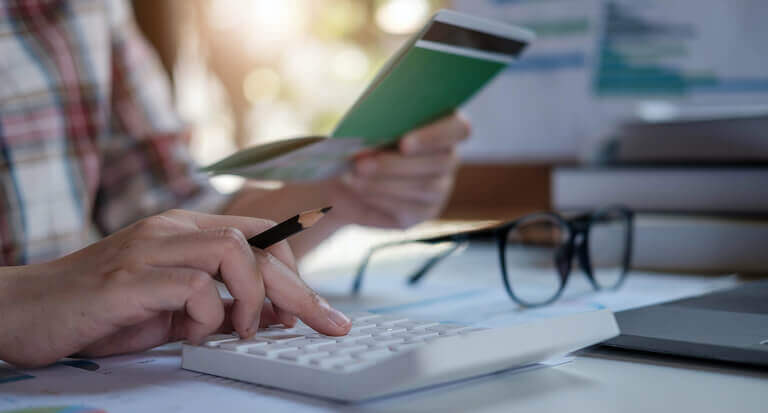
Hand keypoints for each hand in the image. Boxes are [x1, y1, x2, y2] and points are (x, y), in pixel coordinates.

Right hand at [0, 210, 349, 367]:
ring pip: (233, 250)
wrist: (27, 311)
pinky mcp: (128, 278)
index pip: (259, 233)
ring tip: (247, 330)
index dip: (295, 269)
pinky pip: (193, 286)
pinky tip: (195, 334)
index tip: (317, 308)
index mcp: (184, 230)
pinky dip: (209, 315)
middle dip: (301, 289)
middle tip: (328, 324)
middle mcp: (171, 228)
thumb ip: (218, 307)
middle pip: (257, 243)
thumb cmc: (103, 311)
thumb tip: (273, 318)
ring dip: (256, 296)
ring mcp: (149, 248)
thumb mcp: (173, 310)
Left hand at [331, 113, 469, 228]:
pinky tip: (360, 191)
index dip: (435, 136)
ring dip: (384, 182)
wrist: (345, 171)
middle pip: (438, 162)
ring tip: (354, 176)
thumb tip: (377, 127)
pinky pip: (409, 209)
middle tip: (362, 164)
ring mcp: (440, 188)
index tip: (404, 144)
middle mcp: (448, 157)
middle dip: (396, 164)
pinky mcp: (423, 211)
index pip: (459, 129)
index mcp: (444, 125)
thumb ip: (381, 116)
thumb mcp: (369, 118)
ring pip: (423, 187)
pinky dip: (381, 198)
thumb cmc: (362, 135)